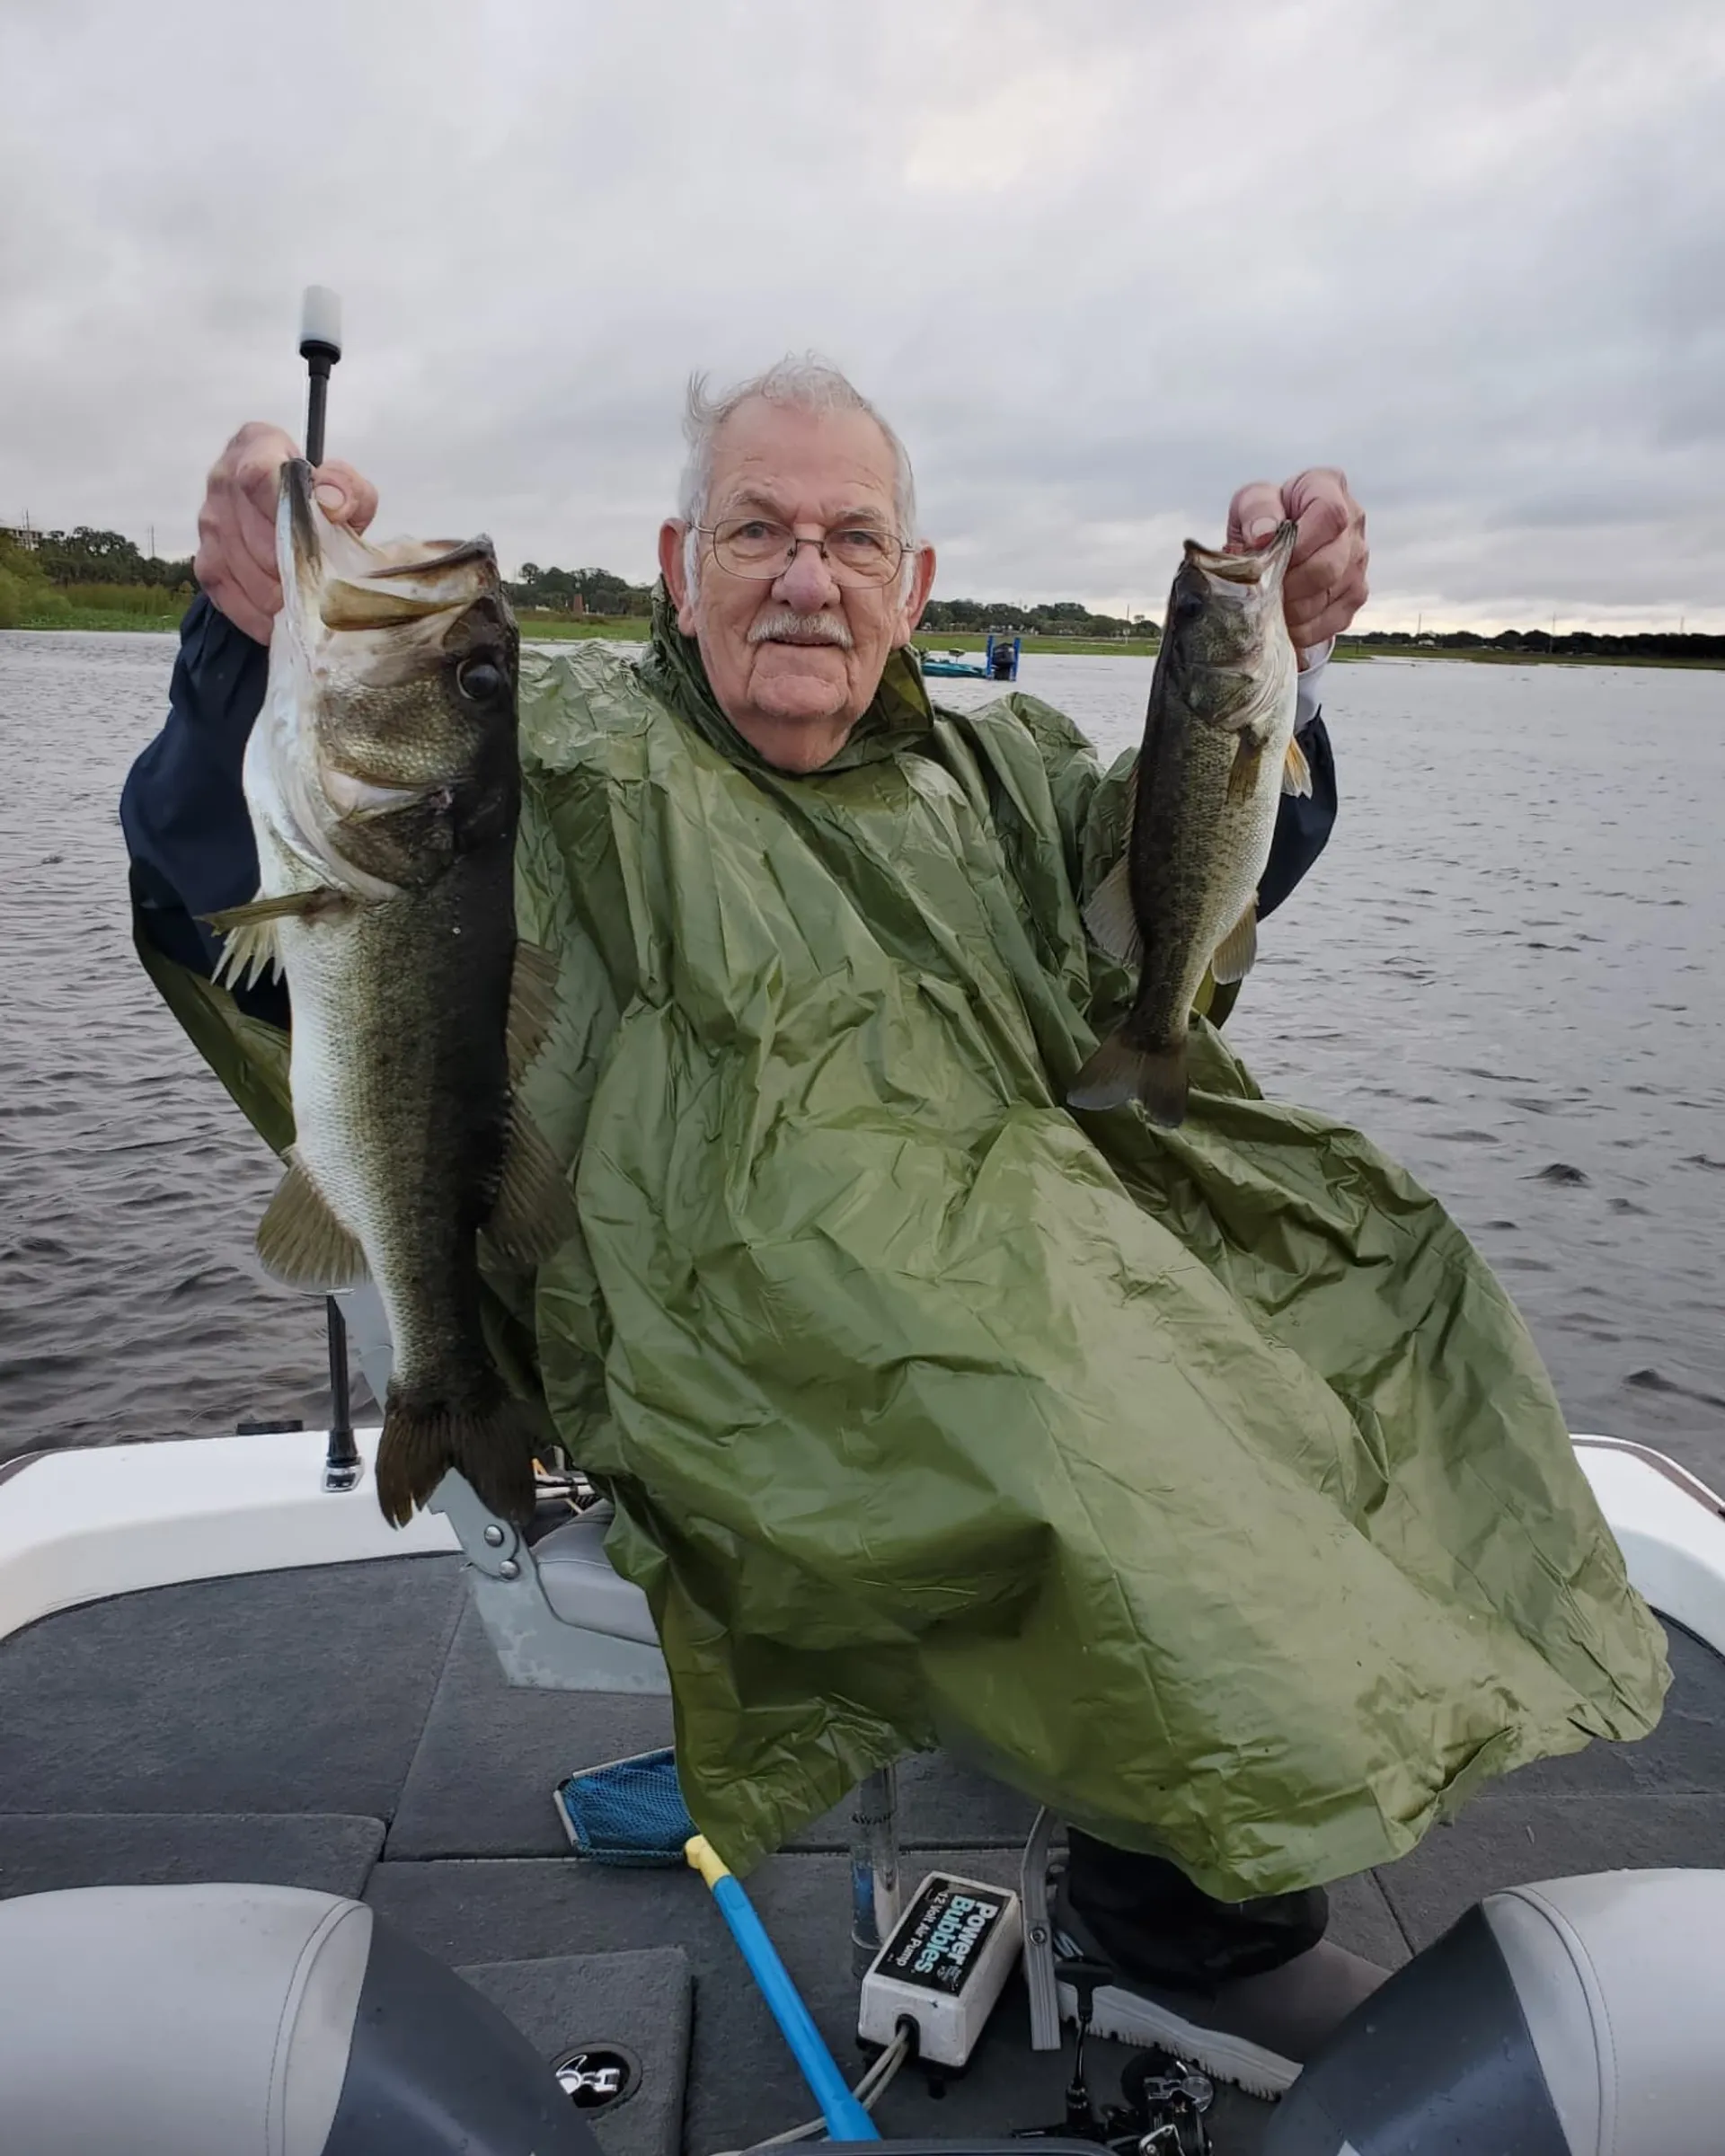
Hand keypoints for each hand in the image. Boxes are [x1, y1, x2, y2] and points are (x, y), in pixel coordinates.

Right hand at [194, 422, 378, 643]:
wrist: (286, 518)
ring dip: (276, 595)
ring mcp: (208, 522)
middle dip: (290, 567)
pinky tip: (280, 623)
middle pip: (253, 534)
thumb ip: (348, 489)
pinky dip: (256, 616)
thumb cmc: (319, 502)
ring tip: (305, 604)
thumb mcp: (347, 490)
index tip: (310, 539)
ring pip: (241, 569)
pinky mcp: (204, 563)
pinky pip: (227, 596)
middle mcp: (222, 479)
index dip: (284, 511)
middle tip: (319, 587)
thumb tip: (333, 504)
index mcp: (255, 446)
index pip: (257, 477)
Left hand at [1226, 467, 1367, 650]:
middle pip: (1329, 565)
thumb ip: (1256, 510)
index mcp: (1329, 487)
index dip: (1301, 544)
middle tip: (1262, 593)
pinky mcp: (1357, 594)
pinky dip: (1303, 629)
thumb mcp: (1251, 501)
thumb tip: (1263, 535)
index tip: (1274, 558)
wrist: (1279, 541)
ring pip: (1329, 596)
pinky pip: (1332, 621)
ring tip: (1268, 607)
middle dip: (1290, 586)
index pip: (1330, 515)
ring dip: (1292, 611)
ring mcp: (1359, 560)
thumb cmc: (1265, 518)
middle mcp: (1354, 522)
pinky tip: (1284, 621)